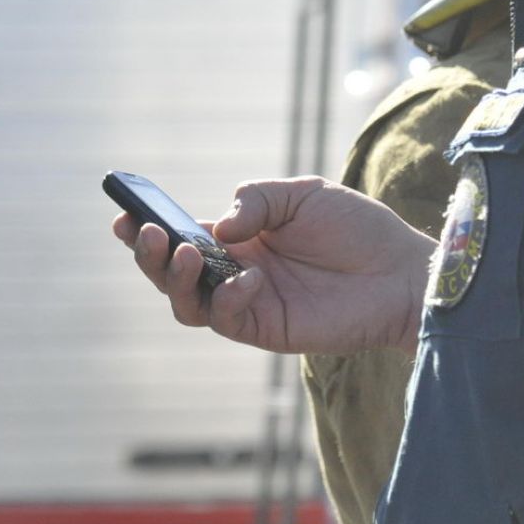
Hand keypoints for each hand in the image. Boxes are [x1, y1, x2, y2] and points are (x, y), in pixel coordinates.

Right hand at [111, 175, 432, 355]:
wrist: (400, 272)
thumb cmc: (356, 228)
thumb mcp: (302, 194)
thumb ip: (256, 201)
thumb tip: (218, 227)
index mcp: (237, 237)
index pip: (180, 235)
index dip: (147, 228)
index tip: (123, 215)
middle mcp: (234, 271)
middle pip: (170, 273)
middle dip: (148, 255)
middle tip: (146, 233)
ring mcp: (247, 303)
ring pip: (186, 303)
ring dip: (175, 278)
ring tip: (186, 252)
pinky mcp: (265, 329)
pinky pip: (225, 319)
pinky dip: (226, 298)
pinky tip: (250, 278)